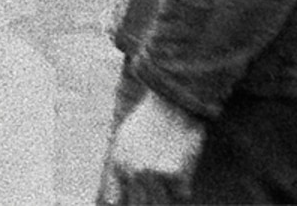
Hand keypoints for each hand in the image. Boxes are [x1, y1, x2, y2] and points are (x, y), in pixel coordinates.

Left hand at [96, 86, 204, 205]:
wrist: (173, 100)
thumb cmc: (151, 119)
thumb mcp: (124, 141)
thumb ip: (117, 171)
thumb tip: (112, 203)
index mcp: (118, 163)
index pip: (114, 199)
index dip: (128, 202)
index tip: (138, 199)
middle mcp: (131, 171)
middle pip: (140, 205)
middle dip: (151, 201)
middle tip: (157, 181)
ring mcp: (152, 173)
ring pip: (161, 204)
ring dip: (168, 195)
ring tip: (171, 170)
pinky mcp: (174, 173)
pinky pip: (182, 194)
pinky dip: (184, 185)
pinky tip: (182, 163)